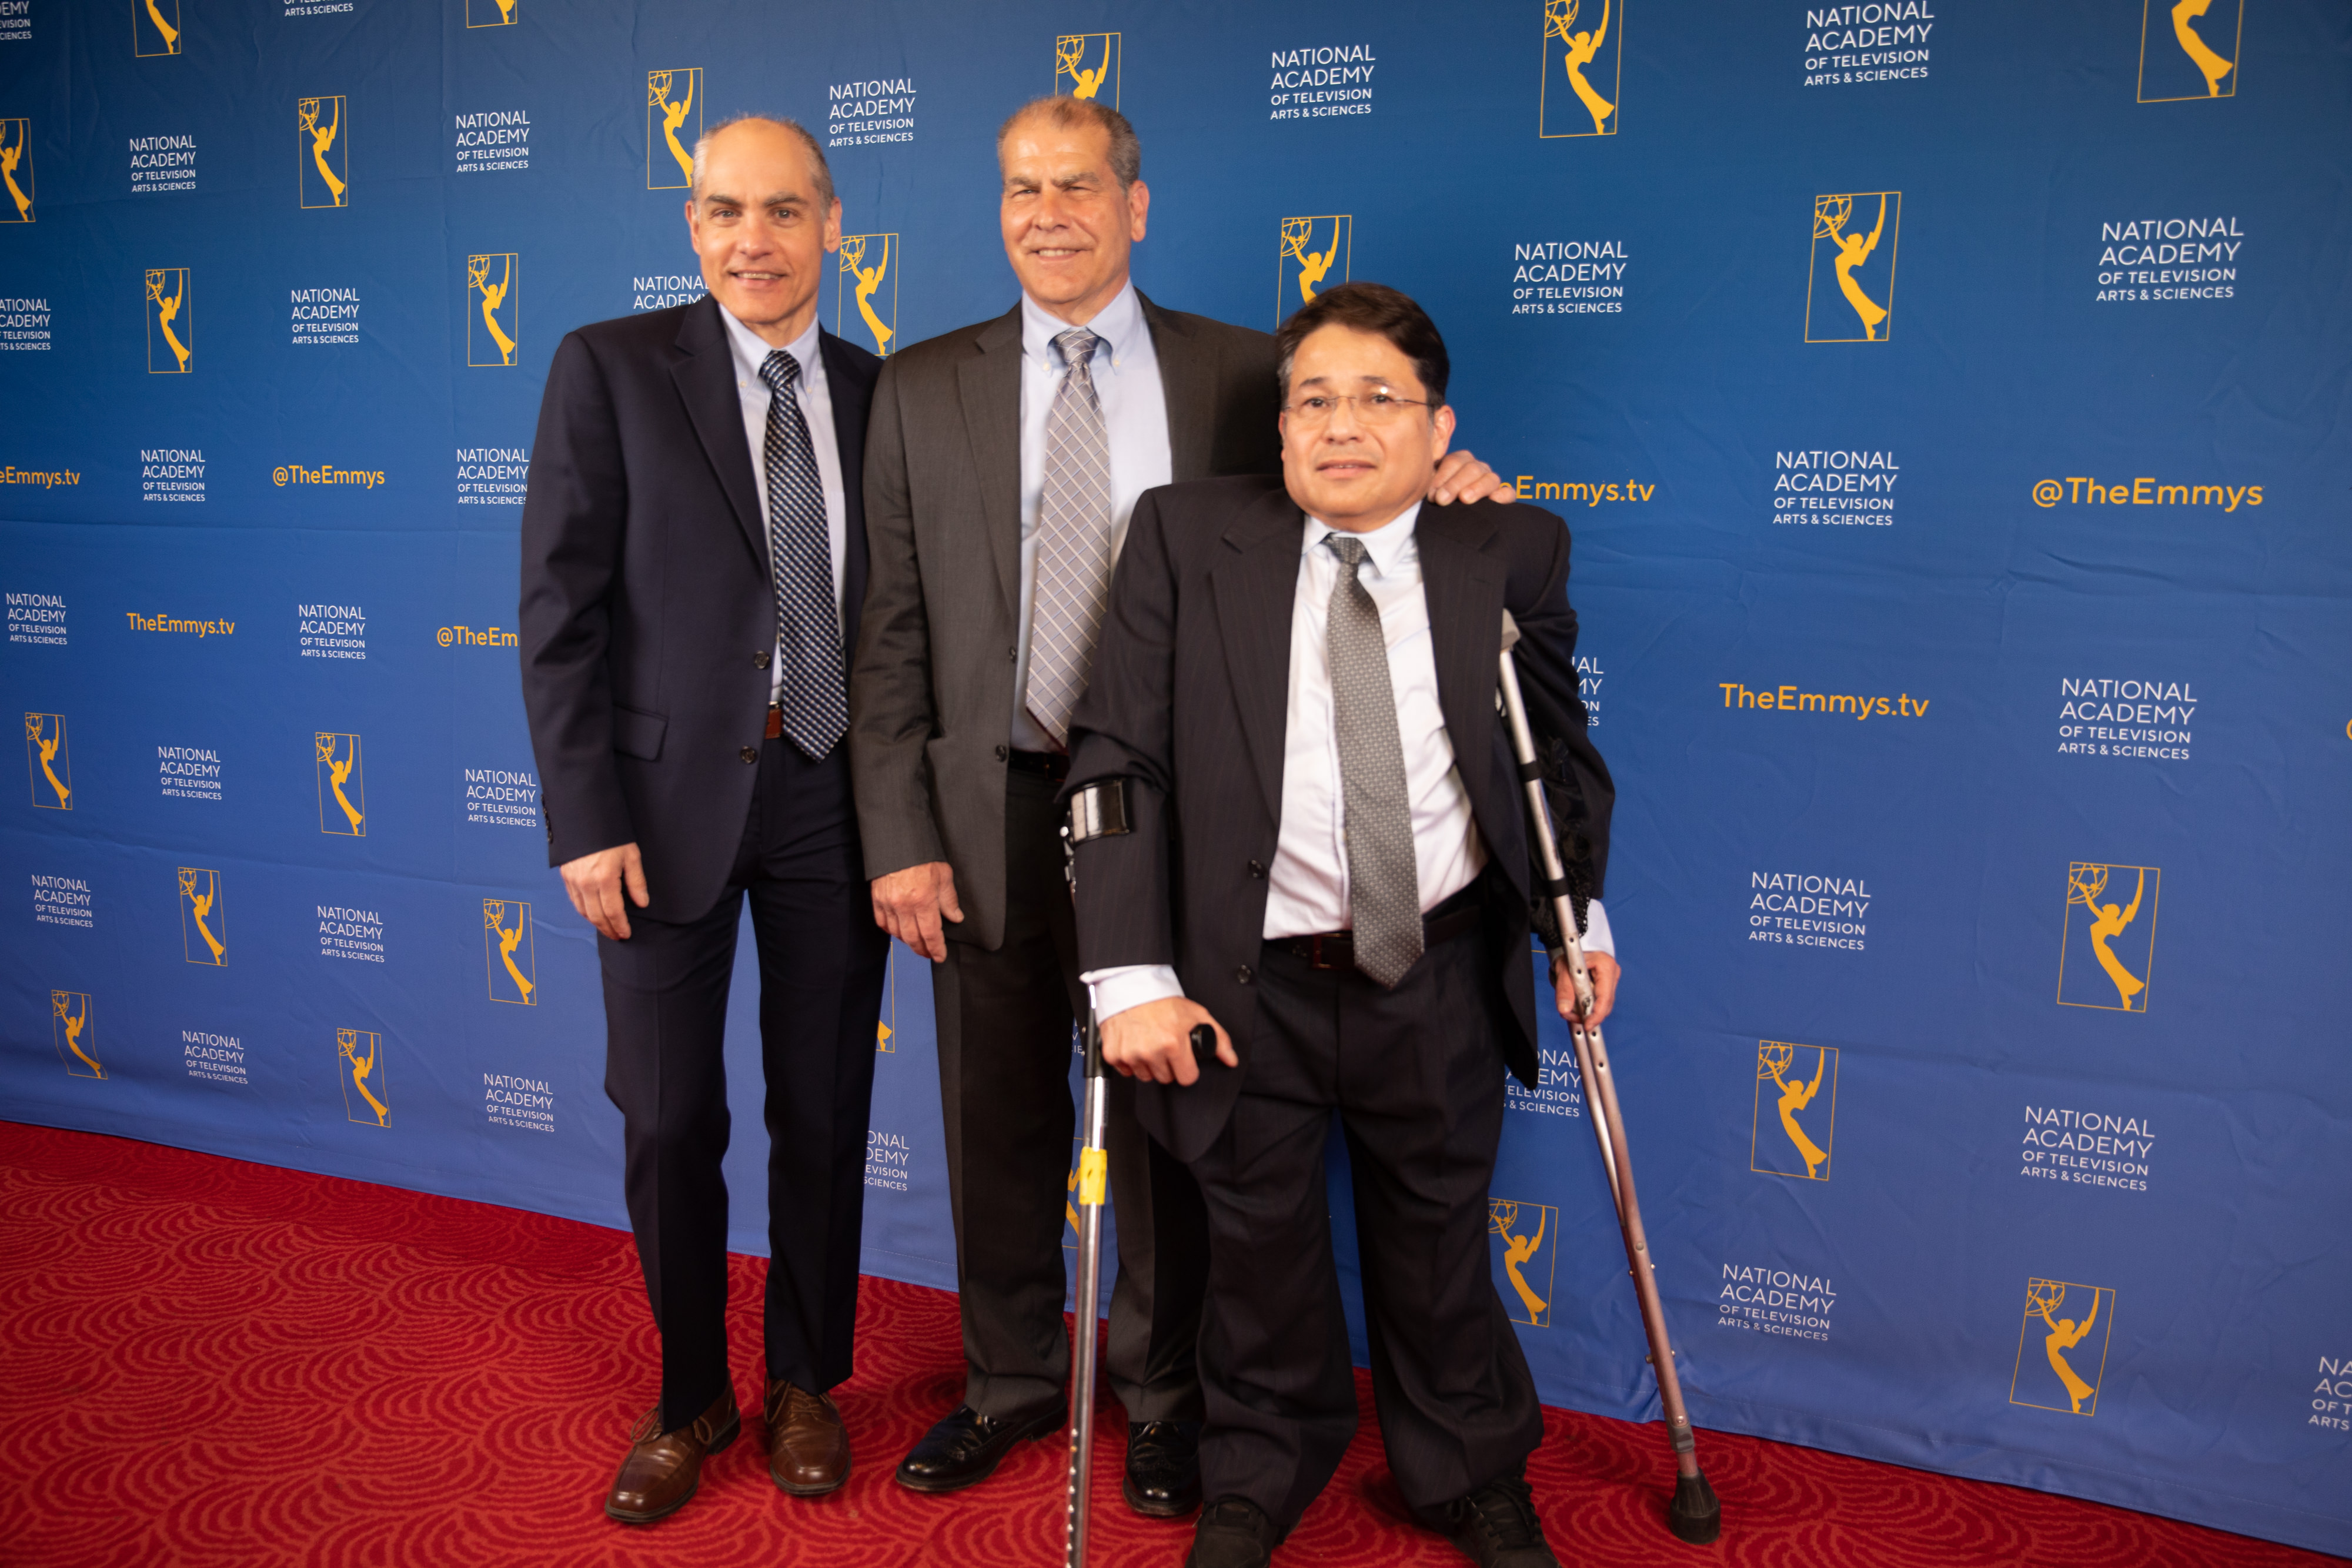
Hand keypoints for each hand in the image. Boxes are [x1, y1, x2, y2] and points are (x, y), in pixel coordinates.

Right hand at [561, 842, 648, 941]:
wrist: (585, 817)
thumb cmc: (611, 834)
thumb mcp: (631, 855)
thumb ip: (636, 881)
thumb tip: (642, 903)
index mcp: (604, 879)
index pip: (613, 912)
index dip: (620, 926)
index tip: (626, 934)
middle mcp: (586, 883)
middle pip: (596, 916)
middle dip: (608, 929)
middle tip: (617, 936)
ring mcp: (573, 880)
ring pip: (583, 911)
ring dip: (595, 923)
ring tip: (606, 928)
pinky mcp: (566, 876)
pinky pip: (574, 900)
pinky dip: (583, 911)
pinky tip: (592, 913)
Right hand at [871, 861, 963, 960]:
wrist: (898, 841)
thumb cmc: (922, 855)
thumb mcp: (944, 875)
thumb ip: (949, 899)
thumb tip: (955, 917)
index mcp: (923, 900)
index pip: (930, 934)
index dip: (936, 949)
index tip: (940, 956)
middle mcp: (903, 905)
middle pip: (912, 938)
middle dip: (922, 950)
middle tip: (929, 954)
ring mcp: (888, 903)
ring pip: (897, 933)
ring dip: (907, 942)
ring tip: (916, 944)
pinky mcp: (877, 899)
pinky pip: (882, 922)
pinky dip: (891, 930)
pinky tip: (898, 932)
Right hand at [1101, 997, 1234, 1085]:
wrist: (1131, 986)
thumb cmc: (1163, 1001)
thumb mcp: (1197, 1015)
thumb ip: (1218, 1039)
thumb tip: (1231, 1060)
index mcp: (1173, 1043)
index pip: (1186, 1078)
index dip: (1188, 1069)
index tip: (1184, 1060)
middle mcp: (1151, 1051)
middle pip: (1166, 1079)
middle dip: (1168, 1066)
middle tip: (1165, 1047)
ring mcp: (1130, 1054)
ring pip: (1145, 1076)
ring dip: (1149, 1065)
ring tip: (1150, 1044)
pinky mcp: (1113, 1054)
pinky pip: (1125, 1071)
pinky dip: (1129, 1061)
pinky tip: (1134, 1044)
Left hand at [1428, 449, 1517, 505]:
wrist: (1444, 524)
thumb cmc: (1433, 506)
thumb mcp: (1428, 493)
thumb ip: (1429, 486)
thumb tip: (1429, 492)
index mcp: (1458, 463)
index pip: (1454, 462)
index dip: (1443, 477)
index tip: (1431, 494)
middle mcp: (1476, 469)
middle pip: (1472, 468)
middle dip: (1455, 484)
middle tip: (1442, 499)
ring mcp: (1490, 482)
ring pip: (1490, 478)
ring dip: (1477, 488)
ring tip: (1464, 499)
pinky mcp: (1502, 498)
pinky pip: (1508, 493)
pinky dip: (1503, 495)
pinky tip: (1494, 500)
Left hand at [1552, 949, 1619, 1028]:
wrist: (1573, 949)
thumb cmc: (1570, 955)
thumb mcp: (1564, 970)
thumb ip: (1564, 990)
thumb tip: (1564, 1010)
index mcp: (1606, 965)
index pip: (1605, 996)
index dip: (1597, 1014)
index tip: (1587, 1025)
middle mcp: (1612, 974)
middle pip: (1605, 1004)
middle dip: (1588, 1015)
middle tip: (1569, 1016)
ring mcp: (1611, 981)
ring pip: (1602, 1005)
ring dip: (1586, 1013)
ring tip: (1569, 1011)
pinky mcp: (1606, 987)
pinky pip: (1599, 1002)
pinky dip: (1587, 1008)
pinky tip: (1575, 1008)